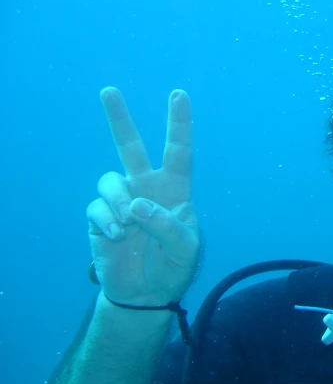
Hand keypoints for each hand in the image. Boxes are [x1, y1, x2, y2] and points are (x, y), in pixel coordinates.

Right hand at [87, 87, 199, 306]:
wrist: (146, 293)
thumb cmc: (173, 267)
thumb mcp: (184, 249)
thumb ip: (167, 226)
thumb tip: (136, 205)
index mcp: (174, 190)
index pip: (178, 151)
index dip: (179, 124)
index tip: (178, 94)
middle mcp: (146, 188)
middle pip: (130, 147)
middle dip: (119, 119)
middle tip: (108, 90)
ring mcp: (121, 201)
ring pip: (110, 180)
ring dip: (118, 201)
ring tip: (127, 226)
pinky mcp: (100, 217)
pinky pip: (97, 207)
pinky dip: (107, 221)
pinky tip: (118, 237)